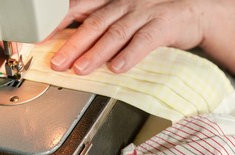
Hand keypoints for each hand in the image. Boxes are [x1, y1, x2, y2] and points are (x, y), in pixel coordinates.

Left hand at [50, 0, 206, 74]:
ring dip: (96, 53)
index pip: (78, 8)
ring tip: (81, 69)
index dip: (58, 23)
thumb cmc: (155, 16)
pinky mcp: (162, 26)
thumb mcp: (126, 15)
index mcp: (112, 1)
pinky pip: (143, 41)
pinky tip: (118, 67)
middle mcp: (124, 4)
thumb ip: (104, 27)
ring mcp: (143, 13)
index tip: (41, 39)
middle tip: (57, 62)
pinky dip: (129, 55)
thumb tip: (76, 46)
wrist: (193, 10)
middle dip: (73, 44)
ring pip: (115, 33)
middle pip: (93, 24)